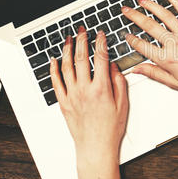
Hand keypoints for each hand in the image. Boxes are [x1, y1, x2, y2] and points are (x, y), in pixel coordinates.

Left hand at [49, 28, 128, 168]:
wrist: (95, 147)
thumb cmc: (110, 129)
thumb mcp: (123, 104)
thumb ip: (119, 82)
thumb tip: (113, 67)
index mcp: (101, 88)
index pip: (101, 58)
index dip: (100, 43)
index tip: (100, 35)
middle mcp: (84, 90)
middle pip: (81, 58)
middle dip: (82, 41)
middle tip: (82, 31)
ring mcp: (72, 95)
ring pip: (66, 67)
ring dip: (67, 50)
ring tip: (69, 39)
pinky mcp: (64, 102)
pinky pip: (56, 82)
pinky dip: (54, 69)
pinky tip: (54, 60)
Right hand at [121, 0, 177, 96]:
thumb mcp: (174, 83)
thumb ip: (153, 74)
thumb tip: (137, 70)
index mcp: (167, 59)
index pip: (142, 46)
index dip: (131, 39)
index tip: (126, 34)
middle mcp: (174, 45)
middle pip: (150, 26)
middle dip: (134, 17)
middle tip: (126, 10)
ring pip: (165, 16)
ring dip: (151, 6)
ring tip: (142, 1)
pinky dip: (176, 3)